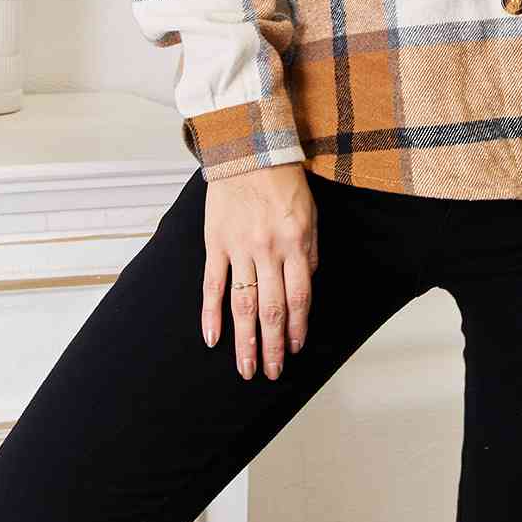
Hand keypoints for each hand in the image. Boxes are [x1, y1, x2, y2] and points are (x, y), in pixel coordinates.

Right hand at [200, 162, 317, 380]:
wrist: (249, 149)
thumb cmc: (283, 180)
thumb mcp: (310, 214)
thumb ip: (309, 252)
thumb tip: (306, 287)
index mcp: (295, 243)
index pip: (299, 296)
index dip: (297, 327)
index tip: (294, 349)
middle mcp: (268, 250)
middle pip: (272, 308)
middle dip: (272, 346)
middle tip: (270, 373)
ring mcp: (239, 248)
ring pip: (243, 304)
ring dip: (245, 340)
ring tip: (245, 368)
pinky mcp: (216, 242)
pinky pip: (212, 284)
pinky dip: (211, 314)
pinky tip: (212, 338)